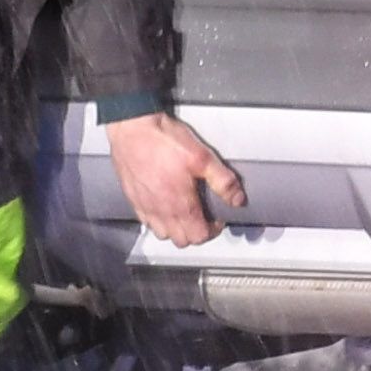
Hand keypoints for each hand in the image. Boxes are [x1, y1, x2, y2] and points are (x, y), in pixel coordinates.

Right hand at [107, 110, 245, 247]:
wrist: (133, 129)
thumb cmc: (163, 140)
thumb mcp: (202, 157)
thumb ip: (223, 180)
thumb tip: (237, 198)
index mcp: (180, 204)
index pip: (199, 236)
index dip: (212, 230)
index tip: (216, 218)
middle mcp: (160, 211)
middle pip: (181, 240)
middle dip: (196, 232)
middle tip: (203, 216)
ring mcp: (144, 207)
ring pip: (162, 234)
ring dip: (176, 229)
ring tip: (185, 212)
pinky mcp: (132, 199)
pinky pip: (146, 222)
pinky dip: (158, 220)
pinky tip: (165, 205)